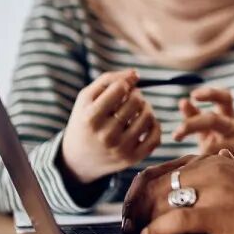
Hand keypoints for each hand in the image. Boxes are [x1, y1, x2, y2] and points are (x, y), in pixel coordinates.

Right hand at [60, 70, 160, 184]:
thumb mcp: (86, 98)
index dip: (124, 83)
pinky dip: (154, 125)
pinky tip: (144, 123)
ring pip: (148, 117)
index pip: (120, 88)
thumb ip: (108, 80)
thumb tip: (135, 74)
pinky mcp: (132, 159)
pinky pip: (156, 137)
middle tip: (130, 98)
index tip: (121, 88)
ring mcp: (120, 149)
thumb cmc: (84, 121)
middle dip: (136, 94)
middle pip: (136, 101)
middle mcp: (106, 135)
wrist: (77, 159)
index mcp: (91, 118)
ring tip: (137, 109)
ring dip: (146, 108)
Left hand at [121, 151, 233, 233]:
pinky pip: (175, 221)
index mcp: (216, 161)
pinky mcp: (218, 214)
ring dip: (142, 218)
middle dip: (135, 205)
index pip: (164, 169)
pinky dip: (156, 231)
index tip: (132, 206)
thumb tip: (207, 169)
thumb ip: (223, 174)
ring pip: (162, 200)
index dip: (141, 188)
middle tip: (126, 224)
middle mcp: (212, 169)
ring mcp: (214, 191)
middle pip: (157, 183)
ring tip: (135, 232)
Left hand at [172, 87, 233, 165]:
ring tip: (190, 163)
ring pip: (216, 146)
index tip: (193, 95)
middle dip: (192, 125)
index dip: (211, 93)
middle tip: (175, 134)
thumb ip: (195, 116)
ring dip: (200, 153)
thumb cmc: (220, 143)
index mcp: (230, 116)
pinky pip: (224, 164)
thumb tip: (183, 101)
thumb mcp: (207, 130)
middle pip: (215, 119)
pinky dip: (211, 168)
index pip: (225, 97)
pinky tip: (204, 173)